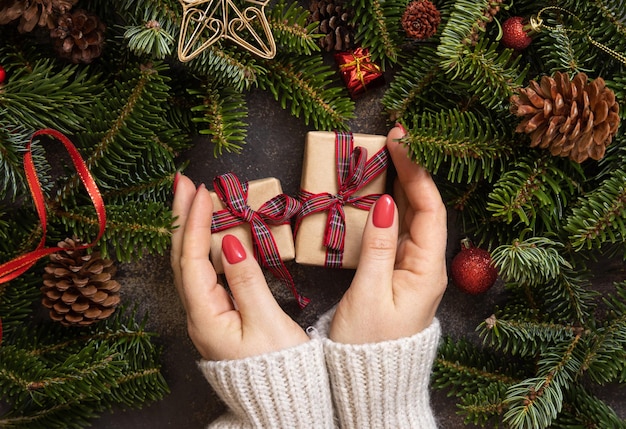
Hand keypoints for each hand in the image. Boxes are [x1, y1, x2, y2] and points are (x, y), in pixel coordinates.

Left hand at [170, 175, 308, 359]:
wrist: (282, 402)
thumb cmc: (279, 367)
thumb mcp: (267, 323)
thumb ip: (247, 281)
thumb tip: (232, 243)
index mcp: (206, 316)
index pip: (192, 259)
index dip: (195, 223)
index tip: (201, 191)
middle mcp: (198, 314)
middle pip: (181, 258)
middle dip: (181, 218)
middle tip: (181, 182)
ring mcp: (205, 315)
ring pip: (190, 265)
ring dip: (190, 229)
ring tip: (192, 199)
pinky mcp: (217, 315)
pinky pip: (203, 273)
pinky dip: (204, 247)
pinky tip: (210, 233)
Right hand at [329, 126, 447, 343]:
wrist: (372, 381)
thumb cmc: (370, 345)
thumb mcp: (369, 295)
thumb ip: (378, 247)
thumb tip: (387, 202)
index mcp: (427, 270)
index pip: (429, 208)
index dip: (417, 172)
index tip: (400, 142)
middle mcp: (426, 265)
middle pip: (425, 207)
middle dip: (411, 171)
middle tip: (393, 139)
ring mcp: (414, 269)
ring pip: (412, 217)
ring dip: (400, 185)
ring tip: (384, 157)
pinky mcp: (399, 273)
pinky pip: (399, 231)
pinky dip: (389, 207)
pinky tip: (377, 193)